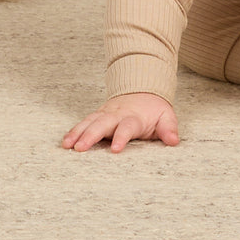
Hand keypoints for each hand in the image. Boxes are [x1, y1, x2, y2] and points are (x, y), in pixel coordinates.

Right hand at [62, 93, 179, 152]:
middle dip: (90, 136)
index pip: (127, 127)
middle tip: (80, 149)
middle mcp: (116, 115)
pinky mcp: (97, 116)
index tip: (115, 150)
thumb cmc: (154, 110)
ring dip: (77, 133)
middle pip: (101, 124)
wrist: (143, 90)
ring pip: (89, 122)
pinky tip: (65, 142)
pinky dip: (73, 131)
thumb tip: (174, 141)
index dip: (121, 137)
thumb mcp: (166, 117)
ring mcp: (105, 114)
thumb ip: (169, 129)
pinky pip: (83, 123)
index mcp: (134, 117)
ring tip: (67, 146)